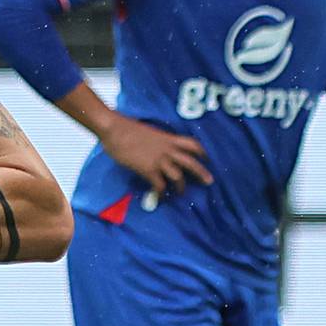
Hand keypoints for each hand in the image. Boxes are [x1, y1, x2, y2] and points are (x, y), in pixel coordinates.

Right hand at [93, 115, 211, 197]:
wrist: (115, 129)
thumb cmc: (127, 128)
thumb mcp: (149, 133)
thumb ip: (156, 142)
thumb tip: (156, 149)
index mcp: (168, 139)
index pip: (191, 144)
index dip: (201, 151)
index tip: (206, 158)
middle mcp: (167, 150)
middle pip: (190, 162)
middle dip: (201, 172)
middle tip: (210, 182)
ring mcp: (158, 160)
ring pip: (178, 176)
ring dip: (181, 187)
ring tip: (180, 193)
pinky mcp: (148, 170)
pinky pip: (159, 185)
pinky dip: (160, 193)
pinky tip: (159, 198)